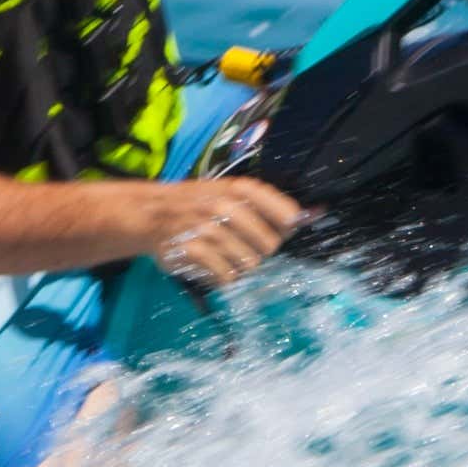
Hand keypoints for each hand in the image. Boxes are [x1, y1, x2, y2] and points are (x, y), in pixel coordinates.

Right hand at [145, 176, 308, 290]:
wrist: (150, 213)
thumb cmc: (199, 203)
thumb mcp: (230, 192)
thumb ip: (270, 204)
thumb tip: (316, 214)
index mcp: (239, 189)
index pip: (287, 214)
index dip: (288, 227)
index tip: (282, 230)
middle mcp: (226, 207)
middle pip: (270, 246)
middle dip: (260, 250)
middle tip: (240, 243)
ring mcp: (209, 231)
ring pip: (249, 265)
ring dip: (239, 265)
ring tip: (221, 252)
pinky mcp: (195, 253)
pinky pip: (226, 278)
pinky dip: (221, 276)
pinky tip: (209, 262)